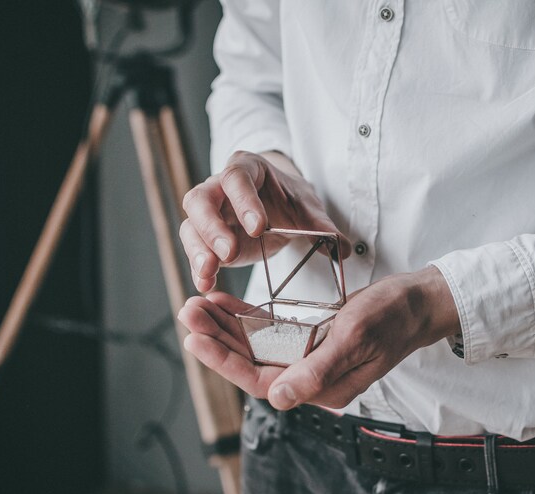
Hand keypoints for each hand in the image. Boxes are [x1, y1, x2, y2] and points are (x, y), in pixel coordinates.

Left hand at [177, 267, 459, 408]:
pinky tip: (224, 303)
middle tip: (188, 310)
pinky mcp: (309, 338)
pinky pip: (270, 331)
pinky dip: (247, 317)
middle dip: (217, 338)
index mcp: (320, 387)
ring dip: (226, 326)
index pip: (260, 380)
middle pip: (251, 361)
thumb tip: (278, 399)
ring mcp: (307, 356)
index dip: (224, 361)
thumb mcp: (355, 340)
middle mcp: (309, 376)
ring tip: (197, 304)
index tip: (195, 338)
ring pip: (256, 345)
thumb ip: (317, 371)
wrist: (416, 302)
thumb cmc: (391, 318)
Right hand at [179, 150, 350, 291]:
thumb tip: (343, 250)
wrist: (279, 207)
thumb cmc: (290, 201)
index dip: (243, 201)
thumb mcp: (308, 209)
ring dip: (198, 250)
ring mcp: (208, 213)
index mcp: (247, 169)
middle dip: (211, 227)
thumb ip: (323, 227)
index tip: (258, 228)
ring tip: (208, 273)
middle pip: (200, 199)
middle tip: (228, 253)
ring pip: (191, 225)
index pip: (237, 177)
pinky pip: (194, 250)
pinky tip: (206, 284)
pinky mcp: (205, 238)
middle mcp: (218, 187)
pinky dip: (198, 268)